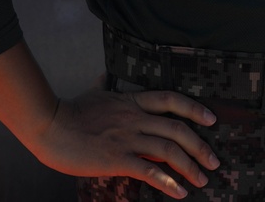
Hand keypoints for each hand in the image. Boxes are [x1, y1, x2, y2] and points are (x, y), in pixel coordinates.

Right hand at [32, 85, 218, 197]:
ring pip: (168, 150)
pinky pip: (149, 171)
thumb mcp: (93, 93)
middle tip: (214, 161)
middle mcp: (135, 117)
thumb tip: (102, 75)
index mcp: (132, 101)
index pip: (171, 100)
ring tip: (202, 180)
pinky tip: (179, 192)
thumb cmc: (70, 110)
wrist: (50, 125)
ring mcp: (127, 138)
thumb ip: (103, 85)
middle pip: (177, 128)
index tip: (212, 119)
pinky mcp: (116, 159)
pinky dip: (168, 182)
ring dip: (190, 166)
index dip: (194, 108)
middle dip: (200, 145)